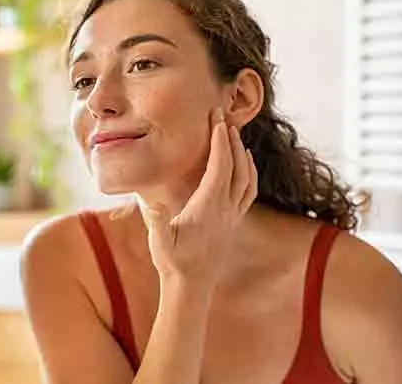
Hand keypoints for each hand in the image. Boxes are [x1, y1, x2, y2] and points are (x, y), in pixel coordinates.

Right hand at [144, 108, 256, 289]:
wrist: (192, 286)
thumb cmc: (173, 262)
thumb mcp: (160, 242)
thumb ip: (156, 221)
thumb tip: (152, 203)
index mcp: (207, 207)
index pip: (219, 167)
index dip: (220, 141)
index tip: (217, 119)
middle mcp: (225, 209)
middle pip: (236, 166)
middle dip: (231, 138)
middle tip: (223, 115)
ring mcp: (232, 215)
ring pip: (247, 177)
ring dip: (241, 152)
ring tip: (233, 133)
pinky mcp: (233, 221)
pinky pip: (249, 190)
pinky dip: (249, 171)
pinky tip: (244, 163)